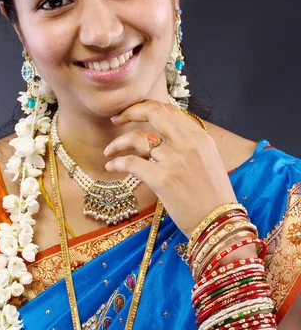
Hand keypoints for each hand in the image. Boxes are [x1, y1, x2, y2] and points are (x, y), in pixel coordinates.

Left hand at [103, 100, 237, 239]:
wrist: (219, 222)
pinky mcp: (162, 179)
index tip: (134, 113)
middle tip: (116, 119)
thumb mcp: (209, 160)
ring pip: (136, 139)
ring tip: (109, 151)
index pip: (169, 110)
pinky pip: (131, 163)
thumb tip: (166, 134)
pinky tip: (110, 167)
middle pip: (152, 112)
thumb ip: (190, 143)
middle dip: (129, 112)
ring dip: (117, 143)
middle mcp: (188, 143)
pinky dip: (116, 163)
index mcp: (200, 137)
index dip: (146, 107)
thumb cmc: (213, 196)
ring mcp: (174, 160)